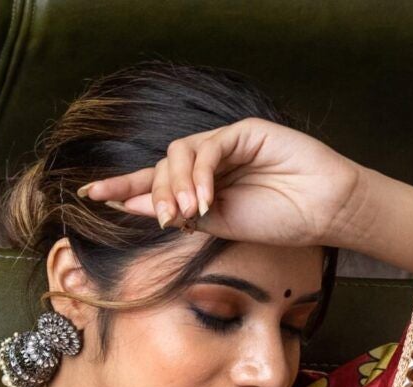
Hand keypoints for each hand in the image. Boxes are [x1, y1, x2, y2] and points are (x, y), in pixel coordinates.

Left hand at [77, 117, 363, 252]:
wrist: (323, 212)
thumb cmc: (281, 223)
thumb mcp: (220, 227)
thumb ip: (181, 217)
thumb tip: (132, 208)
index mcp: (200, 189)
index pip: (152, 183)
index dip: (120, 187)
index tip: (88, 197)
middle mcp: (208, 164)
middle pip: (161, 167)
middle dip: (153, 193)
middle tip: (164, 220)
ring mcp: (225, 145)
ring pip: (179, 154)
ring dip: (175, 185)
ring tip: (187, 214)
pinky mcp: (243, 132)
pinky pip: (208, 148)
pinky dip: (200, 174)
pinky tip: (203, 200)